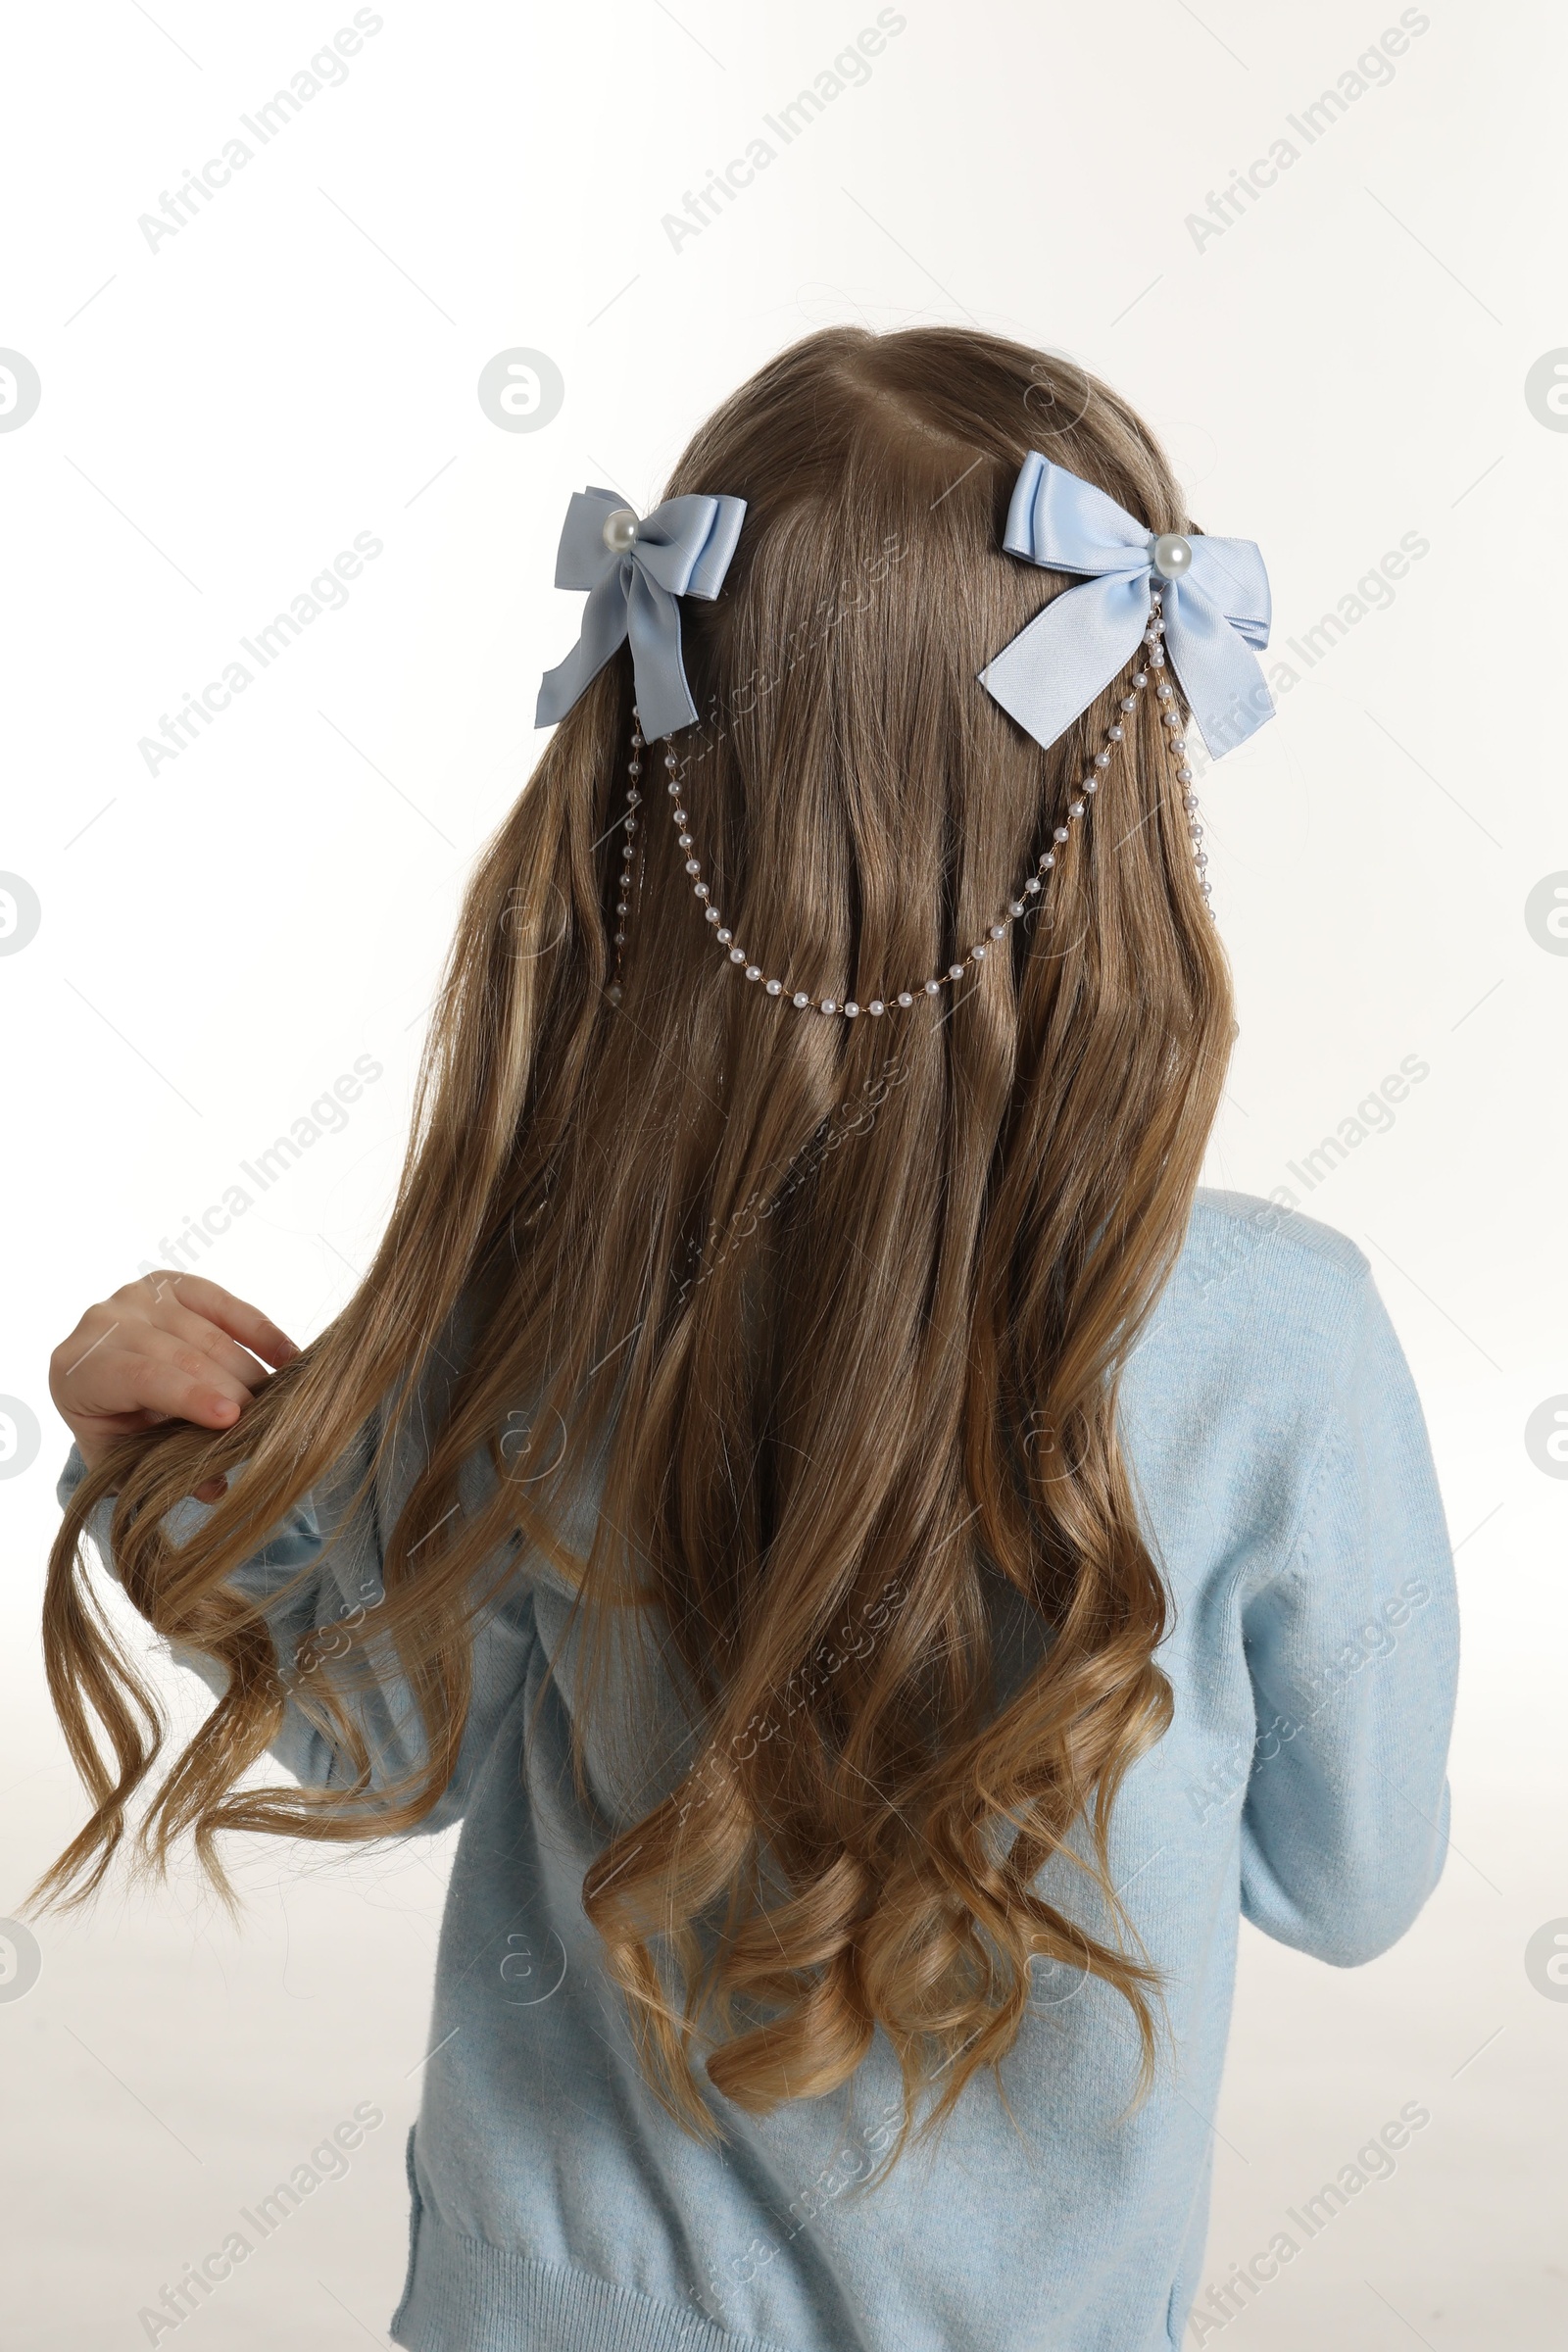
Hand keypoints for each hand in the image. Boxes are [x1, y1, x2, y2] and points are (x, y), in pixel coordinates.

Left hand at [50, 1271, 299, 1500]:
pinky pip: (223, 1303)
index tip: (232, 1418)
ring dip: (249, 1368)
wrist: (100, 1381)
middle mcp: (103, 1323)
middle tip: (266, 1421)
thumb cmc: (113, 1428)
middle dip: (230, 1387)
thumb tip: (216, 1487)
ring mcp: (137, 1297)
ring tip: (279, 1399)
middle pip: (179, 1353)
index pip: (140, 1376)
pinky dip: (260, 1330)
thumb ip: (163, 1475)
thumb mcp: (124, 1462)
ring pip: (207, 1331)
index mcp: (80, 1369)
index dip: (190, 1396)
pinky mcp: (172, 1284)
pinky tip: (287, 1356)